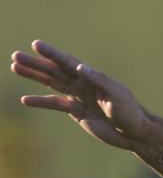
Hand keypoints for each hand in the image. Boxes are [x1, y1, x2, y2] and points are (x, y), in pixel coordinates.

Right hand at [11, 40, 149, 149]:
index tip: (37, 44)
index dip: (52, 53)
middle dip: (35, 63)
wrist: (133, 133)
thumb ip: (99, 81)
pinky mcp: (76, 112)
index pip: (69, 62)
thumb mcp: (117, 95)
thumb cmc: (129, 112)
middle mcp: (83, 84)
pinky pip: (55, 104)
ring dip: (34, 76)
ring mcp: (79, 97)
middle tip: (15, 55)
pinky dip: (40, 101)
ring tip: (15, 67)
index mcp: (93, 77)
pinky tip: (25, 100)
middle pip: (55, 71)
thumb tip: (81, 68)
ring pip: (52, 84)